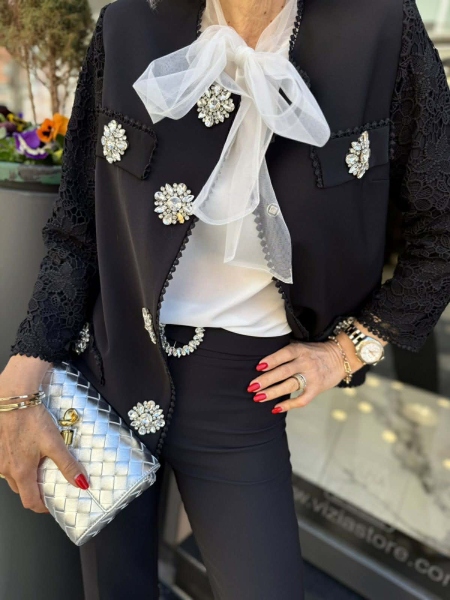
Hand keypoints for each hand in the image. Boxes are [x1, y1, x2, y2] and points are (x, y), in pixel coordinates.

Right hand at [0, 357, 89, 513]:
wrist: (14, 398)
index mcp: (21, 471)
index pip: (30, 501)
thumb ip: (67, 465)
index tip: (51, 505)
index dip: (42, 507)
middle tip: (49, 483)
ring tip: (39, 464)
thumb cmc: (31, 419)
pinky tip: (26, 450)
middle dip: (34, 490)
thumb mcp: (54, 443)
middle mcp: (6, 468)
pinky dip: (16, 462)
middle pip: (21, 489)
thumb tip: (81, 483)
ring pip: (12, 475)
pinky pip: (6, 462)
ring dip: (25, 475)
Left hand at [247, 339, 358, 412]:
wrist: (341, 357)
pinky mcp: (317, 389)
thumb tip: (264, 359)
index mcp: (300, 350)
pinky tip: (275, 409)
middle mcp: (305, 363)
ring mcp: (312, 377)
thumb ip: (287, 350)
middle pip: (283, 372)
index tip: (258, 367)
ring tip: (258, 398)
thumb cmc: (316, 351)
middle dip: (266, 380)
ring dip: (272, 393)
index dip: (271, 360)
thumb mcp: (302, 345)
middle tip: (251, 387)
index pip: (284, 355)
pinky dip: (288, 405)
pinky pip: (302, 399)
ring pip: (289, 386)